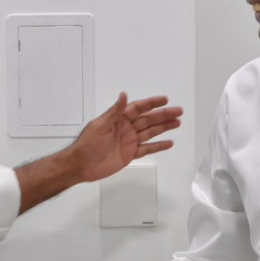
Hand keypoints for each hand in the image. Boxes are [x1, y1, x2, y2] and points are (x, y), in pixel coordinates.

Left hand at [68, 93, 182, 183]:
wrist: (81, 166)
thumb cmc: (87, 144)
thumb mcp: (100, 125)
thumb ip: (114, 111)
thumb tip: (124, 95)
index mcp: (118, 119)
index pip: (138, 108)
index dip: (151, 103)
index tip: (165, 100)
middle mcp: (126, 128)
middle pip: (148, 120)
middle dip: (163, 115)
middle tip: (178, 111)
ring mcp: (129, 141)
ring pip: (150, 132)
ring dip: (164, 128)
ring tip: (178, 123)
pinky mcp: (130, 154)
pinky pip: (147, 149)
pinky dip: (158, 146)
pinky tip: (169, 143)